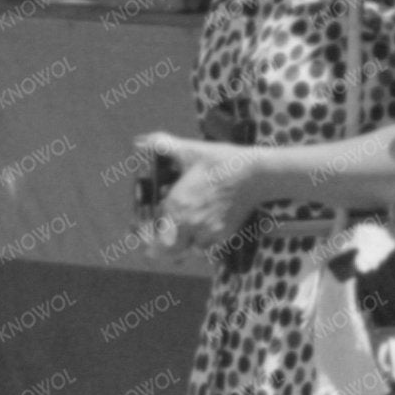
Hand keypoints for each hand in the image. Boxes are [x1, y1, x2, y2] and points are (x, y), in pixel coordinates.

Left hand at [130, 133, 252, 254]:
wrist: (256, 174)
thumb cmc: (221, 161)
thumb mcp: (191, 150)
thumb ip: (163, 146)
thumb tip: (140, 141)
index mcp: (177, 206)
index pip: (153, 236)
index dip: (142, 237)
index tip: (138, 232)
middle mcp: (190, 224)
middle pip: (167, 252)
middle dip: (159, 248)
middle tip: (155, 239)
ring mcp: (209, 233)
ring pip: (188, 252)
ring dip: (180, 246)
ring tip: (177, 234)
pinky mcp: (225, 235)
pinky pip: (206, 248)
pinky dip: (200, 243)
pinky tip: (198, 230)